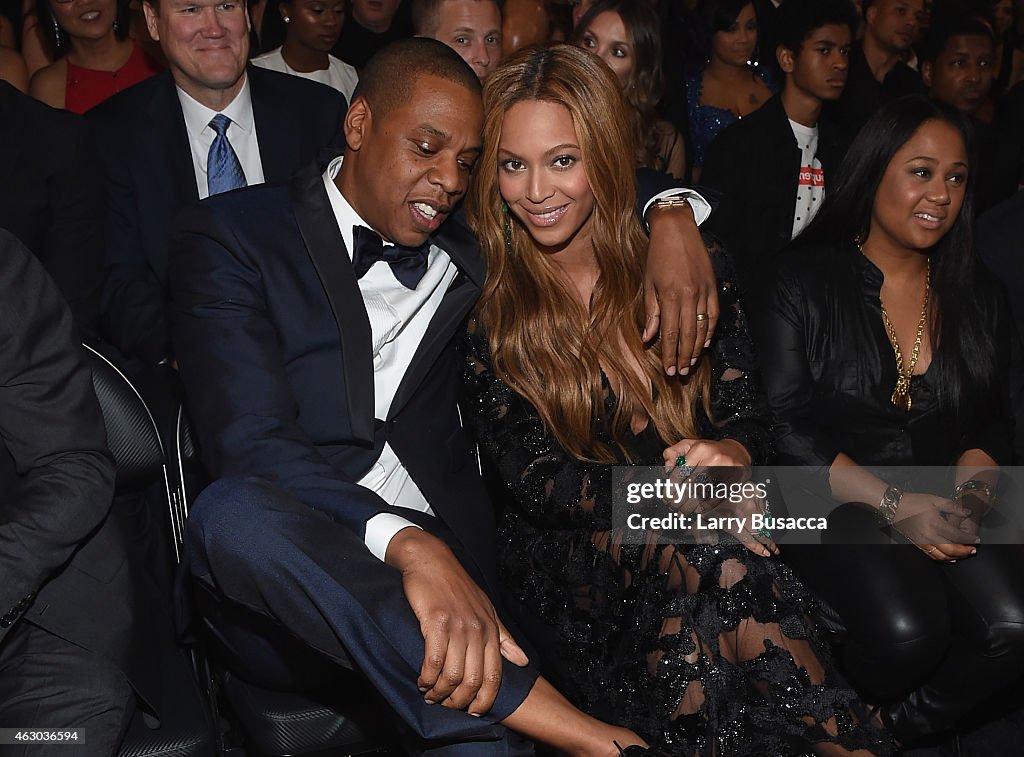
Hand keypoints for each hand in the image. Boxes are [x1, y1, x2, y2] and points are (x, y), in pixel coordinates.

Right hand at [386, 529, 528, 713]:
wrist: (432, 561)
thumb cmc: (457, 587)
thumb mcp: (487, 610)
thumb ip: (504, 638)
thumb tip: (523, 661)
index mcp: (491, 630)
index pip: (495, 675)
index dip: (485, 699)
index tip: (474, 712)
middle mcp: (477, 630)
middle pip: (473, 680)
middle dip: (460, 702)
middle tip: (447, 706)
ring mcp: (457, 626)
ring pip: (452, 675)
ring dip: (439, 693)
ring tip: (430, 695)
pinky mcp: (436, 622)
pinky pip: (433, 661)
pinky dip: (427, 678)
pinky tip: (421, 681)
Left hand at [642, 202, 718, 375]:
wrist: (676, 228)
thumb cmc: (657, 255)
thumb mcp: (648, 283)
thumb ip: (650, 312)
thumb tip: (648, 338)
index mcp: (670, 296)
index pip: (671, 333)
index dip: (670, 353)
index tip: (668, 369)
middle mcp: (689, 296)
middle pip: (688, 335)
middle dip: (683, 356)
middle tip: (680, 373)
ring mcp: (704, 291)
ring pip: (702, 327)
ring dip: (696, 348)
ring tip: (691, 364)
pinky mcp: (713, 285)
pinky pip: (713, 314)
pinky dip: (710, 330)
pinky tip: (704, 343)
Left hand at [660, 439, 773, 556]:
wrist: (736, 452)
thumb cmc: (708, 450)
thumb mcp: (689, 445)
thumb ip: (673, 453)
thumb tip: (666, 468)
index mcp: (700, 449)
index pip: (681, 472)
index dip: (671, 487)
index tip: (666, 496)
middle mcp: (714, 459)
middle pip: (691, 485)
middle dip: (678, 499)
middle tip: (672, 506)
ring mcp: (726, 471)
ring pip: (703, 493)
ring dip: (689, 506)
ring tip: (681, 511)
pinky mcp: (734, 481)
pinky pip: (716, 498)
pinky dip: (705, 506)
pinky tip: (696, 510)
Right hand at [893, 493, 978, 561]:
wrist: (894, 506)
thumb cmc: (915, 501)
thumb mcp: (936, 500)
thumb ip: (954, 507)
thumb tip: (968, 513)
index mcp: (935, 523)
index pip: (956, 536)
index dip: (969, 539)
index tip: (977, 539)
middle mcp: (929, 535)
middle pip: (951, 549)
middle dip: (964, 551)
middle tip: (974, 550)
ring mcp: (922, 542)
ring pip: (942, 556)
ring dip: (956, 557)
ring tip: (964, 554)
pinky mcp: (917, 544)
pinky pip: (932, 556)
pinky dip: (943, 559)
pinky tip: (951, 558)